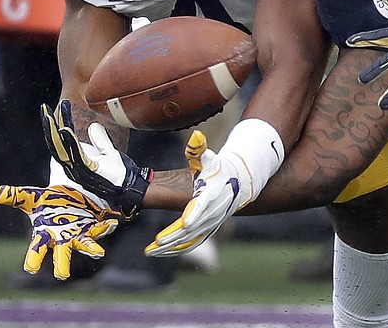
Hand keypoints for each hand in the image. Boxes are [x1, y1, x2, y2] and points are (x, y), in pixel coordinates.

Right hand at [0, 184, 118, 279]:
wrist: (70, 195)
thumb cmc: (49, 202)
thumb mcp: (31, 197)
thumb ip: (13, 196)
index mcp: (45, 234)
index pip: (36, 249)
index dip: (34, 259)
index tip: (31, 268)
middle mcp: (63, 238)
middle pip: (61, 254)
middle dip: (62, 264)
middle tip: (62, 275)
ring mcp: (79, 234)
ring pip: (85, 244)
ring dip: (91, 248)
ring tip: (98, 253)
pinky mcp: (94, 226)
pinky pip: (100, 228)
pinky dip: (105, 226)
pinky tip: (111, 223)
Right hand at [41, 100, 152, 218]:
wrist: (131, 189)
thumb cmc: (120, 175)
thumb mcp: (108, 153)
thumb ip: (100, 140)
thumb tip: (93, 125)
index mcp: (76, 162)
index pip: (61, 141)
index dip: (54, 127)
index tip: (50, 111)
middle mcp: (73, 167)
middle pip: (56, 144)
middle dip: (49, 126)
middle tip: (44, 109)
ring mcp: (78, 170)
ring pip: (61, 147)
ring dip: (55, 130)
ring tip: (50, 115)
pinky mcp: (87, 171)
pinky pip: (75, 154)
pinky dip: (69, 141)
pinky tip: (65, 129)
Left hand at [145, 130, 250, 256]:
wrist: (237, 183)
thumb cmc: (218, 169)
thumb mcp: (209, 159)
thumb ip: (199, 150)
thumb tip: (196, 136)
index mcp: (211, 194)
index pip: (202, 206)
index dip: (193, 215)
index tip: (184, 223)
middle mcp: (212, 212)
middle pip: (193, 227)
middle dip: (174, 236)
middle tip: (156, 242)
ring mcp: (210, 223)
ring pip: (190, 240)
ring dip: (171, 247)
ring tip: (150, 251)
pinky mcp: (207, 229)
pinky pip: (191, 243)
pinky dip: (176, 250)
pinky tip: (160, 252)